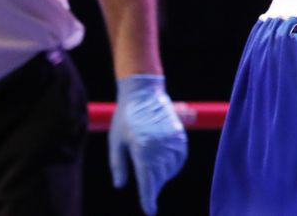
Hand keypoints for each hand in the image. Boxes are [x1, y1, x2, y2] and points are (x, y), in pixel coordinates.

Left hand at [109, 74, 187, 214]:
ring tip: (156, 178)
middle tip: (149, 195)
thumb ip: (118, 165)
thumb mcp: (115, 141)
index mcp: (141, 150)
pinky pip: (181, 156)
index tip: (150, 210)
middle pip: (160, 177)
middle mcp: (158, 147)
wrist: (143, 92)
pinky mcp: (178, 134)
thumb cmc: (124, 117)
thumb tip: (120, 186)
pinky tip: (168, 167)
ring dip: (165, 177)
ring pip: (171, 168)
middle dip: (154, 188)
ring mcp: (171, 140)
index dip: (148, 199)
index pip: (147, 182)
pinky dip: (176, 165)